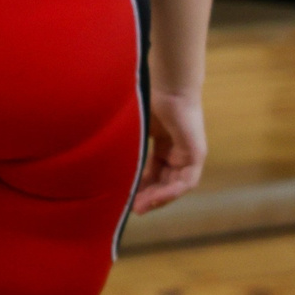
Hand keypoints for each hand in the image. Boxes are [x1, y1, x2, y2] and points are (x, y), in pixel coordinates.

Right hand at [131, 87, 205, 214]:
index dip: (141, 185)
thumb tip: (97, 155)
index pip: (154, 171)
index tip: (126, 197)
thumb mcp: (134, 128)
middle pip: (164, 181)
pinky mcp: (197, 154)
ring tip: (141, 207)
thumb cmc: (147, 98)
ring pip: (175, 185)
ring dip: (159, 198)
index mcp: (163, 143)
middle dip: (149, 196)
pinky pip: (187, 181)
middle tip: (132, 208)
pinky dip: (171, 191)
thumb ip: (125, 143)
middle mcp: (177, 151)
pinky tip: (156, 197)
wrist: (168, 85)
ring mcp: (188, 153)